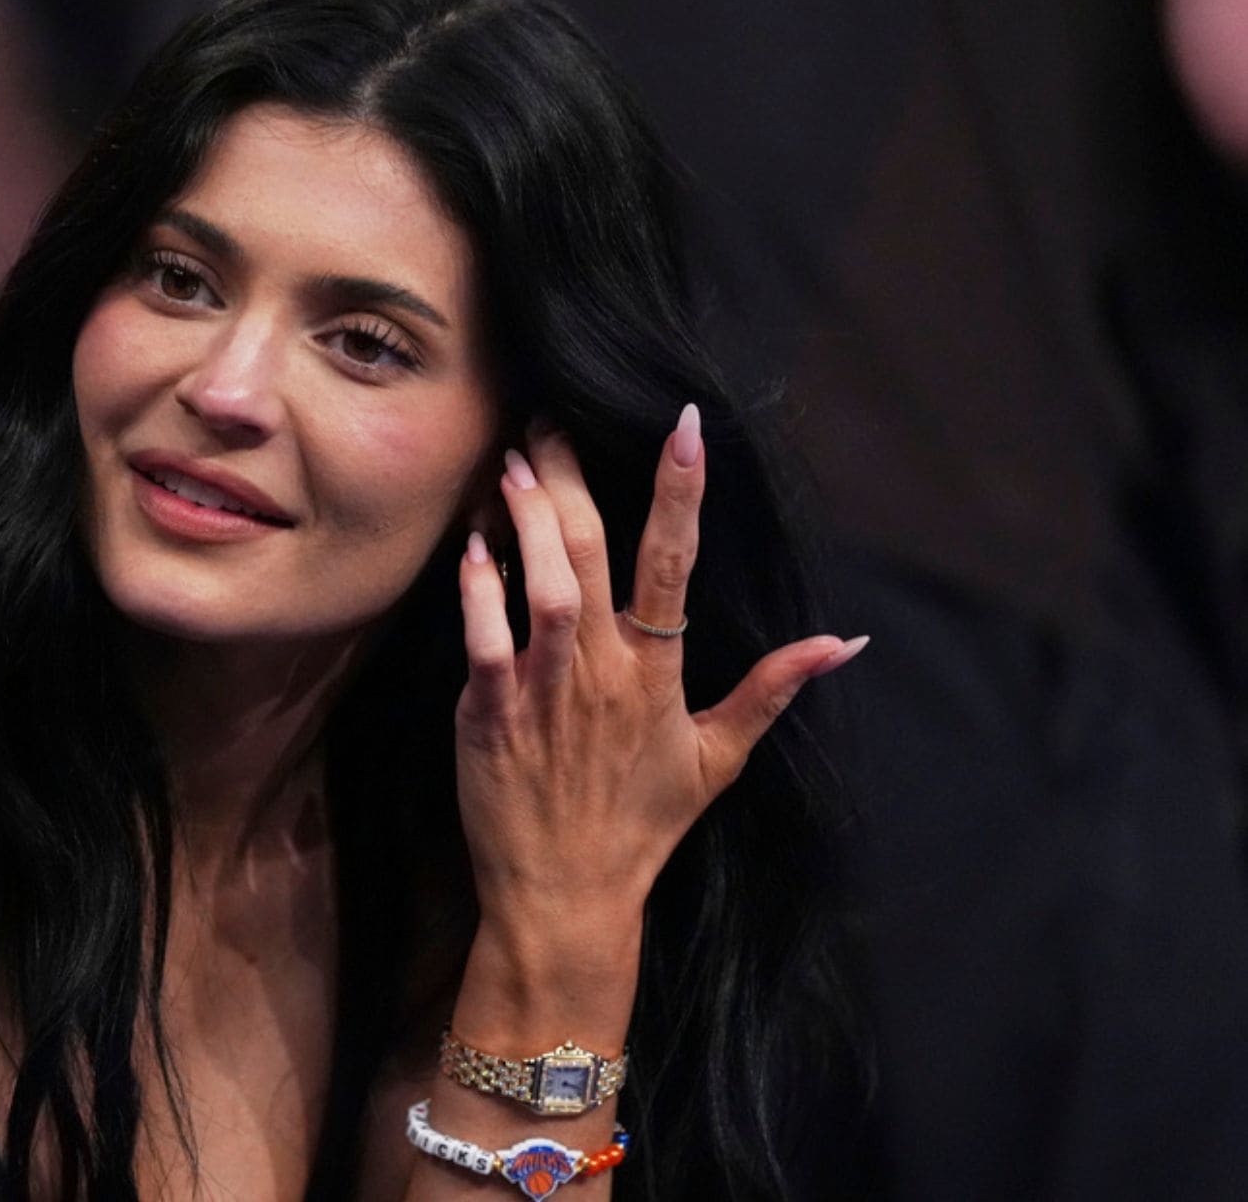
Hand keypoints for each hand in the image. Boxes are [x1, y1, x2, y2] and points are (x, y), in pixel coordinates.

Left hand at [454, 407, 863, 939]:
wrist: (566, 896)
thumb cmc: (638, 826)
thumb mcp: (718, 760)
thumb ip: (774, 690)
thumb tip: (846, 642)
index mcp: (658, 672)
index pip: (676, 561)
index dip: (682, 489)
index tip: (685, 423)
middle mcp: (604, 672)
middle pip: (592, 552)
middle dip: (573, 477)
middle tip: (548, 421)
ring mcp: (545, 692)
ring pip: (541, 585)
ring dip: (527, 519)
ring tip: (514, 462)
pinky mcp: (490, 715)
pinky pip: (483, 641)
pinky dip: (478, 591)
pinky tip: (473, 547)